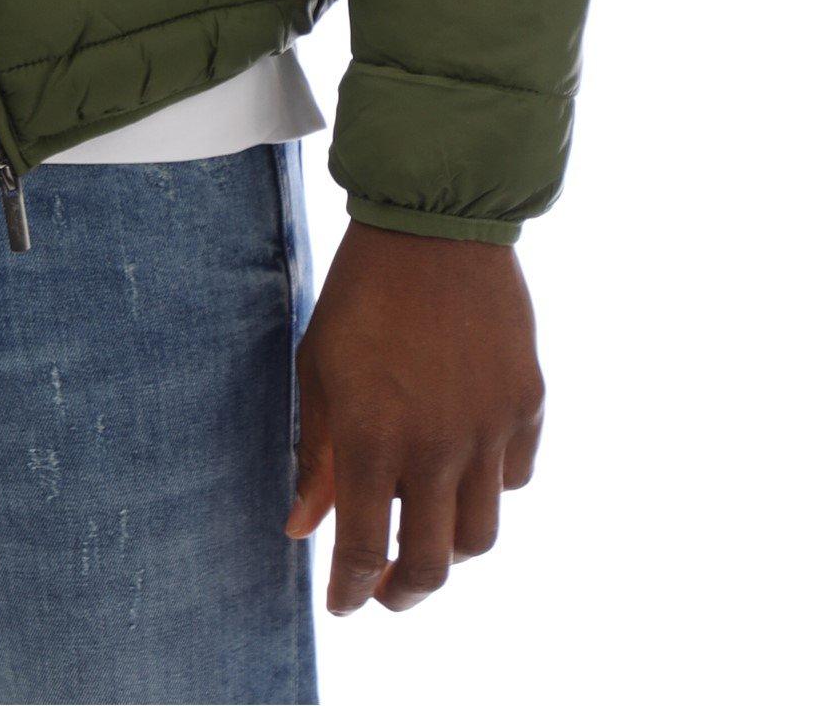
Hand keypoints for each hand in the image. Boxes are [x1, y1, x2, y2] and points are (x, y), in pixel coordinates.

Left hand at [284, 222, 543, 614]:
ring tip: (424, 529)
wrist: (435, 225)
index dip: (350, 590)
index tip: (343, 604)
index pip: (362, 549)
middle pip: (432, 565)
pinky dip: (490, 486)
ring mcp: (489, 430)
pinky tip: (465, 464)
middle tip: (387, 591)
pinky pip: (515, 477)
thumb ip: (313, 454)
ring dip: (449, 546)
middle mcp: (436, 446)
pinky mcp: (527, 406)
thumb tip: (301, 528)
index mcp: (372, 437)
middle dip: (405, 593)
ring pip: (480, 533)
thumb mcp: (319, 368)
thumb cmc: (361, 293)